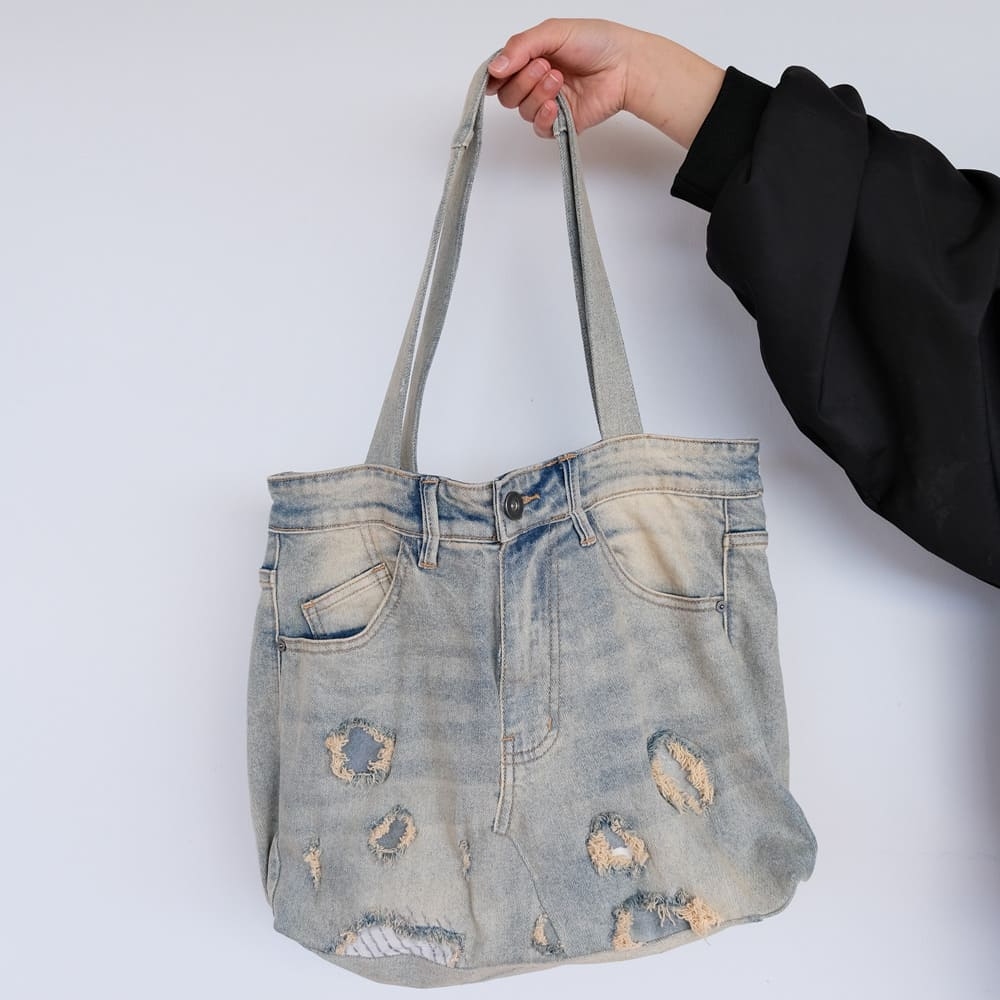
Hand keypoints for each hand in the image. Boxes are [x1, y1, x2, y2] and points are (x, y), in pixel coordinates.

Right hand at [486, 18, 724, 148]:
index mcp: (531, 58)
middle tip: (545, 67)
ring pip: (523, 111)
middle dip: (522, 81)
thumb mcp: (553, 32)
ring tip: (559, 79)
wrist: (625, 65)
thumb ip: (520, 47)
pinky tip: (556, 104)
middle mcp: (536, 82)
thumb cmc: (596, 42)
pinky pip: (539, 129)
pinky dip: (544, 117)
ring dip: (537, 94)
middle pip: (508, 95)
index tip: (501, 72)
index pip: (500, 74)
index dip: (496, 76)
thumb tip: (494, 68)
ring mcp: (548, 103)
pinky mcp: (561, 123)